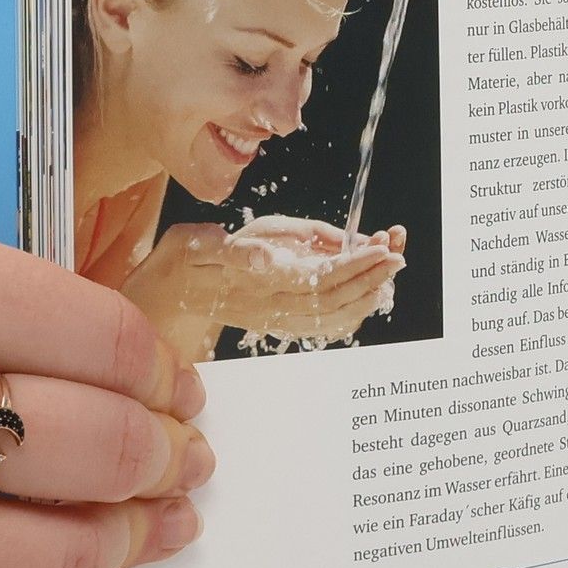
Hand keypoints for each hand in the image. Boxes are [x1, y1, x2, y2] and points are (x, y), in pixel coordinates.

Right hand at [123, 216, 405, 358]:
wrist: (168, 295)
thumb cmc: (186, 260)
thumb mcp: (200, 244)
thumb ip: (235, 250)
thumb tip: (266, 257)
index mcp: (256, 286)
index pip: (317, 278)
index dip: (352, 264)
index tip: (380, 248)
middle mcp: (272, 308)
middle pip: (333, 298)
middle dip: (370, 277)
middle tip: (398, 256)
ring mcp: (278, 319)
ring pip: (334, 315)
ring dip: (366, 295)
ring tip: (390, 271)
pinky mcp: (282, 322)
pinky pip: (326, 324)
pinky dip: (353, 309)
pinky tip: (369, 291)